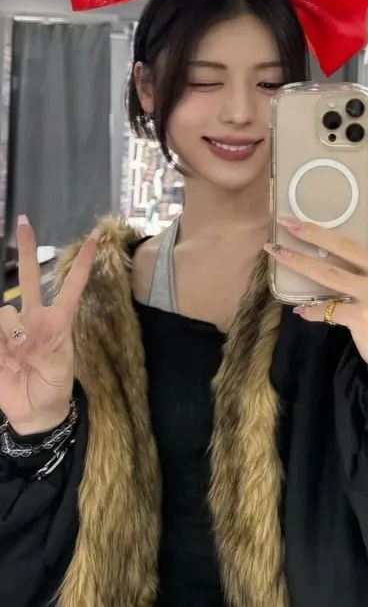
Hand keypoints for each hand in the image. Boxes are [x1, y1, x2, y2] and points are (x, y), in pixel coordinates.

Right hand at [0, 217, 97, 434]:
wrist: (34, 412)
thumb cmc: (54, 386)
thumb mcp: (60, 368)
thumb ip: (45, 346)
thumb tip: (21, 331)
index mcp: (57, 321)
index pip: (71, 287)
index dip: (81, 264)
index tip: (93, 237)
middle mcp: (33, 318)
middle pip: (29, 278)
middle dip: (26, 250)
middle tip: (24, 220)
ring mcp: (11, 329)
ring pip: (4, 311)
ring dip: (10, 332)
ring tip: (16, 357)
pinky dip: (0, 340)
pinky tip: (5, 356)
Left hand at [265, 152, 367, 384]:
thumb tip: (329, 241)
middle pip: (344, 244)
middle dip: (311, 230)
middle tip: (285, 220)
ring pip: (328, 273)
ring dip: (297, 263)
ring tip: (274, 252)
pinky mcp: (364, 317)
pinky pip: (328, 308)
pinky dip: (311, 309)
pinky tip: (299, 308)